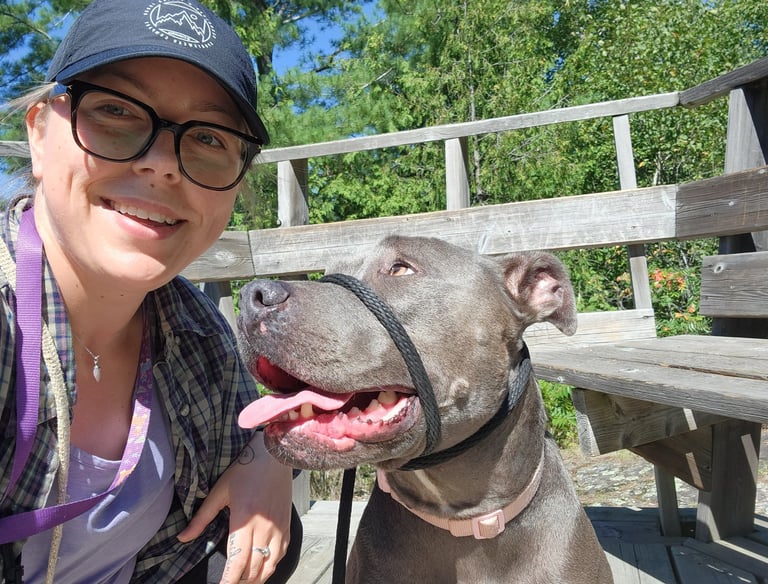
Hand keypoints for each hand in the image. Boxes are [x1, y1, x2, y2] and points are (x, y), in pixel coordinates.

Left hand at [178, 433, 293, 582]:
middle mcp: (263, 529)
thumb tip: (182, 538)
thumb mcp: (219, 492)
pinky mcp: (286, 526)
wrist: (274, 457)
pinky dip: (270, 567)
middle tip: (229, 583)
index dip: (228, 580)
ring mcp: (278, 529)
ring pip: (269, 566)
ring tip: (243, 581)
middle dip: (240, 582)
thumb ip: (201, 518)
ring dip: (255, 578)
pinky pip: (280, 555)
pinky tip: (261, 569)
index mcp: (244, 521)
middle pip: (252, 569)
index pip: (237, 562)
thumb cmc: (245, 471)